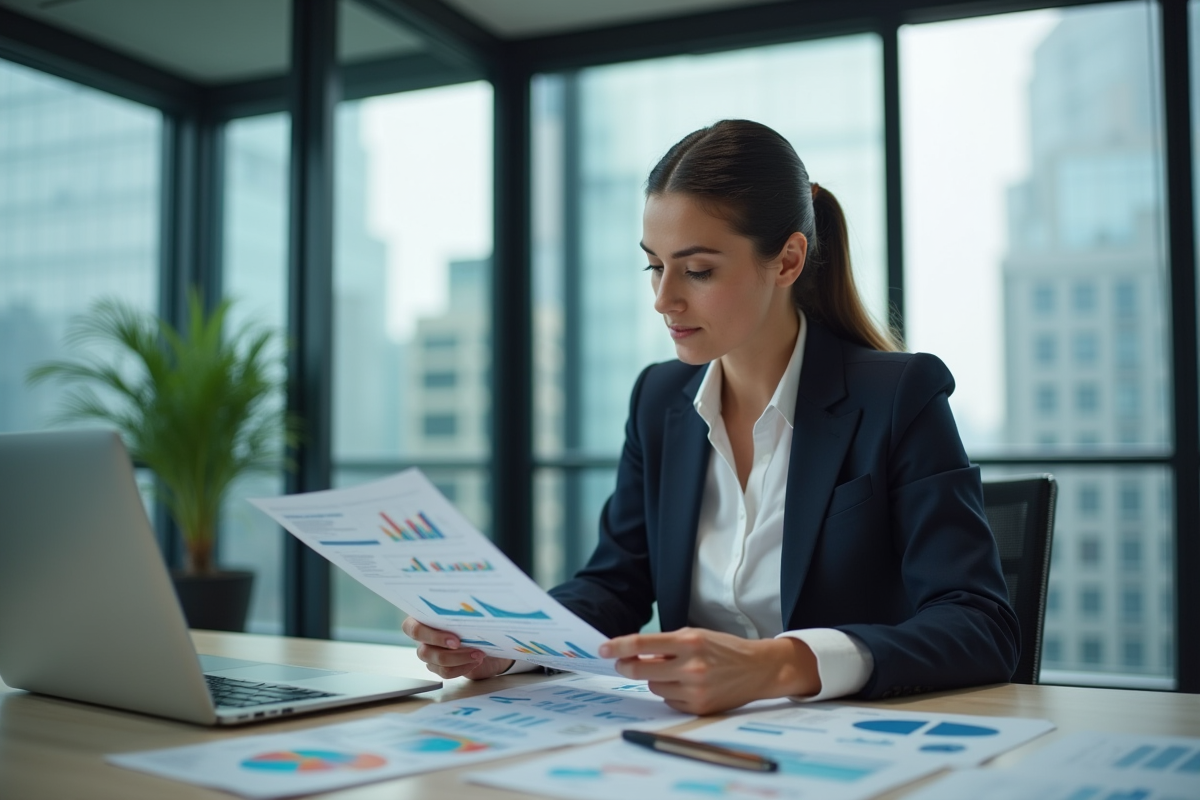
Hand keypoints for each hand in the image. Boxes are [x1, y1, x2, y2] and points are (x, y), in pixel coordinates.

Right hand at [401, 617, 514, 680]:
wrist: (487, 637)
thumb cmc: (474, 619)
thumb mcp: (468, 610)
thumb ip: (461, 610)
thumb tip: (469, 609)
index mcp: (423, 619)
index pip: (412, 628)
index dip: (432, 636)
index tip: (455, 639)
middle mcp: (424, 638)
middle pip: (423, 651)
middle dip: (447, 652)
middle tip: (464, 645)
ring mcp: (431, 654)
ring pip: (436, 663)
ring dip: (459, 659)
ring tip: (477, 653)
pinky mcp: (440, 667)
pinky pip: (446, 672)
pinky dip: (462, 668)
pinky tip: (475, 661)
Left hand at [598, 627, 819, 714]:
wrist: (758, 669)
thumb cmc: (724, 649)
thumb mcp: (696, 636)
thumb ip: (666, 644)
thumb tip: (632, 653)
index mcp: (690, 642)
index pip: (643, 644)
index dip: (619, 646)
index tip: (603, 649)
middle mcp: (692, 666)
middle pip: (641, 670)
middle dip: (627, 666)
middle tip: (622, 663)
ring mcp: (696, 689)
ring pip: (653, 686)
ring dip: (655, 679)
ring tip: (674, 672)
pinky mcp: (699, 707)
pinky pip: (669, 701)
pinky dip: (671, 693)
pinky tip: (686, 685)